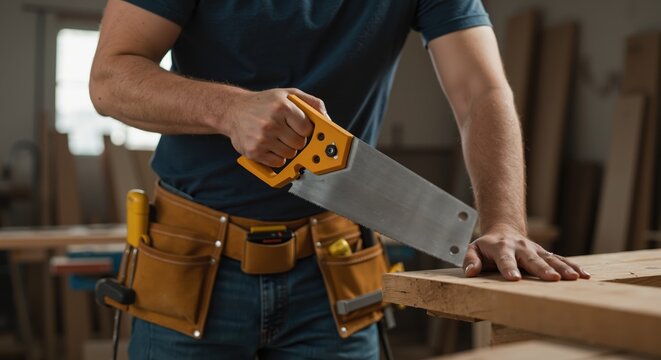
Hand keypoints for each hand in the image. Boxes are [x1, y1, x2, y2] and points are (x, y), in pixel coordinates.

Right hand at [225, 88, 326, 166]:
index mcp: (282, 107)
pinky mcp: (254, 152)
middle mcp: (271, 123)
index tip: (301, 127)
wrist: (233, 110)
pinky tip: (271, 146)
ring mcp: (262, 139)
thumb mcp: (288, 94)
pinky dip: (278, 158)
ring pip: (290, 155)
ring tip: (278, 138)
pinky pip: (278, 163)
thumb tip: (327, 119)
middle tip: (288, 133)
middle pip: (300, 144)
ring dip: (288, 149)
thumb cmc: (264, 103)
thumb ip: (311, 104)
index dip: (306, 130)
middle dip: (297, 140)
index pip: (307, 129)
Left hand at [463, 225, 590, 280]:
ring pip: (550, 259)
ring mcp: (535, 250)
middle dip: (542, 269)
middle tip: (552, 278)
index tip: (515, 279)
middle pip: (532, 259)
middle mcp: (520, 248)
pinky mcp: (545, 254)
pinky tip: (584, 275)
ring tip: (574, 278)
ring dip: (563, 268)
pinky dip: (573, 266)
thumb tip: (470, 272)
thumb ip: (470, 260)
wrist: (503, 231)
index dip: (509, 268)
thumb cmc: (487, 246)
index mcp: (501, 248)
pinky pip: (560, 260)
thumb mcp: (473, 249)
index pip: (505, 259)